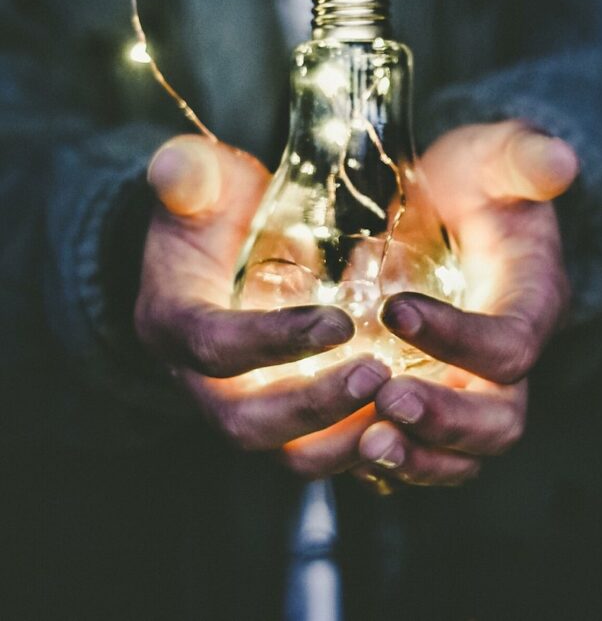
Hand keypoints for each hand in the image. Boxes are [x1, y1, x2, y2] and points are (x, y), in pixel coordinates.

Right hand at [135, 134, 389, 462]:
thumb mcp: (200, 182)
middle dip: (313, 407)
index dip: (272, 341)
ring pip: (285, 452)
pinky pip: (317, 450)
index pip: (214, 346)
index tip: (340, 322)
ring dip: (342, 439)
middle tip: (378, 375)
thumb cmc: (214, 210)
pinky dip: (359, 445)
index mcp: (173, 322)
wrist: (218, 248)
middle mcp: (199, 380)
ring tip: (402, 407)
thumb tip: (176, 170)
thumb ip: (189, 174)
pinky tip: (407, 422)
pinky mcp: (280, 415)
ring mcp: (241, 403)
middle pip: (246, 422)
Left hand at [356, 120, 578, 487]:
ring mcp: (466, 385)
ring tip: (365, 444)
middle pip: (498, 420)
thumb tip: (559, 160)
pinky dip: (386, 459)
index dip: (459, 338)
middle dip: (445, 420)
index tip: (395, 309)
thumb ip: (522, 158)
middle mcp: (504, 359)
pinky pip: (418, 449)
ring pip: (460, 453)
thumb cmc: (472, 181)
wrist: (446, 207)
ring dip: (416, 457)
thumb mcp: (493, 157)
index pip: (509, 344)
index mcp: (530, 304)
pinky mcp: (430, 395)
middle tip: (387, 401)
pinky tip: (340, 443)